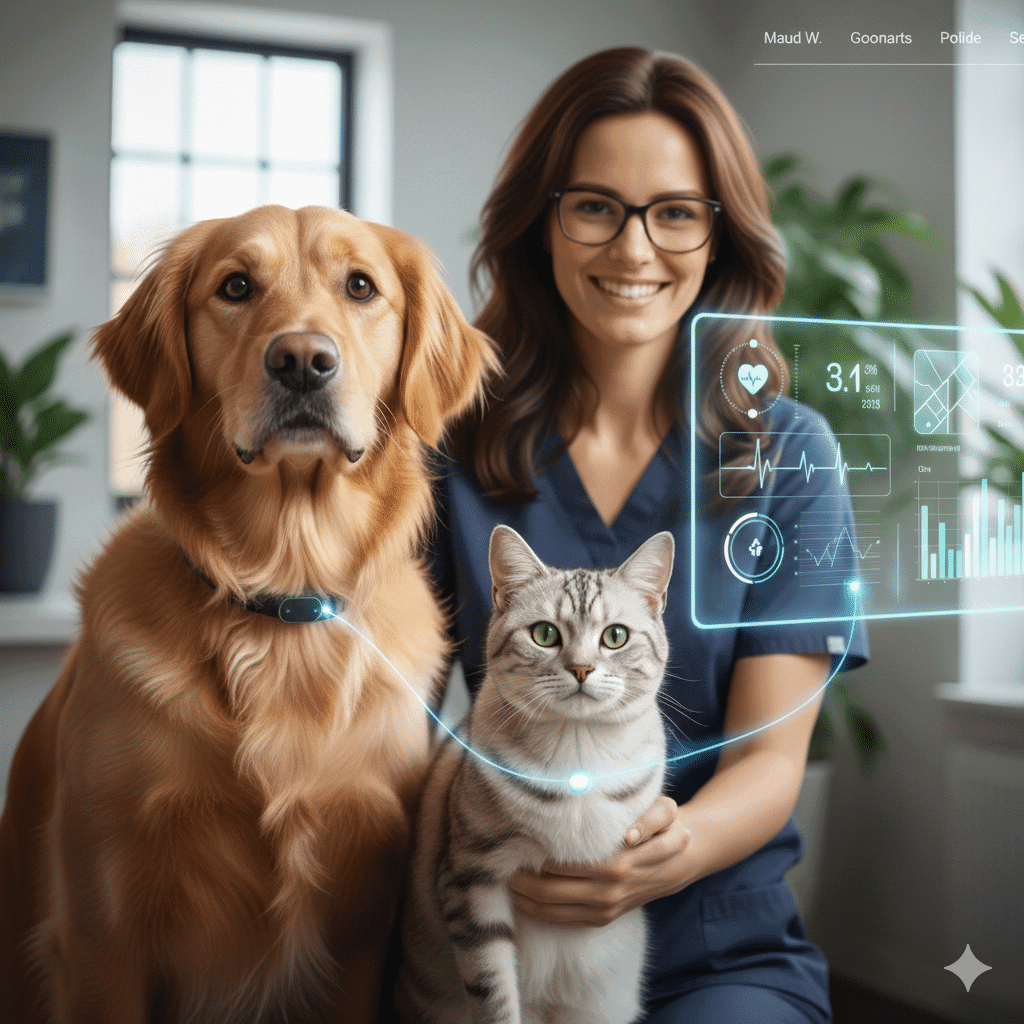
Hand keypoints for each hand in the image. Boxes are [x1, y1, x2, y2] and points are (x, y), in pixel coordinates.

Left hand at [509, 796, 693, 926]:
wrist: (679, 862)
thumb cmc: (665, 829)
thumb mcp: (666, 812)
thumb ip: (651, 818)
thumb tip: (628, 834)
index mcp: (619, 865)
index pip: (564, 865)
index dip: (536, 857)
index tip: (514, 843)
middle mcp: (609, 892)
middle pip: (550, 891)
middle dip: (521, 880)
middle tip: (498, 862)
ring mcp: (605, 909)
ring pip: (552, 910)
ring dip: (524, 898)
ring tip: (503, 878)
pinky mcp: (602, 919)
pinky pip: (562, 920)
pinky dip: (538, 911)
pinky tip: (520, 898)